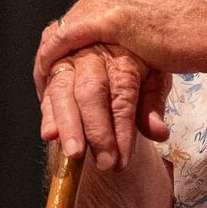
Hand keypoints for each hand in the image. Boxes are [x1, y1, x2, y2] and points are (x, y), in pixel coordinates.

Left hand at [35, 0, 199, 92]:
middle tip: (45, 83)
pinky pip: (63, 41)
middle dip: (50, 57)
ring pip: (57, 35)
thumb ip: (117, 42)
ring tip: (45, 87)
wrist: (201, 35)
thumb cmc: (181, 40)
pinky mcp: (105, 18)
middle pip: (61, 26)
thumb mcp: (140, 37)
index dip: (59, 49)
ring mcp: (102, 2)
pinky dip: (51, 61)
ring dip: (48, 63)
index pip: (72, 21)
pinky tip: (49, 79)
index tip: (54, 72)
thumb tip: (101, 58)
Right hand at [38, 43, 169, 169]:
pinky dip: (48, 116)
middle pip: (91, 93)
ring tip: (74, 153)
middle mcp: (93, 57)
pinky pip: (47, 94)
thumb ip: (153, 106)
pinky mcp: (50, 71)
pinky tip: (50, 135)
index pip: (122, 97)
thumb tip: (159, 133)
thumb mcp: (154, 79)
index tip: (123, 159)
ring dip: (68, 126)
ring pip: (63, 92)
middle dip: (97, 130)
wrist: (113, 44)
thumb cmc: (137, 65)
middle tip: (104, 162)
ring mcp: (69, 62)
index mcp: (123, 58)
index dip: (122, 130)